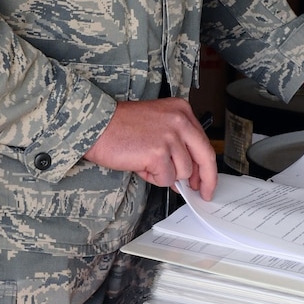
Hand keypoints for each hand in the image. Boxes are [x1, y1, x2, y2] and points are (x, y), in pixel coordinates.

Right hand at [84, 99, 218, 195]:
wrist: (96, 125)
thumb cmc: (120, 125)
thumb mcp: (156, 125)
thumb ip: (176, 145)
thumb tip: (186, 175)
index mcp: (181, 110)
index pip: (204, 142)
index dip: (206, 165)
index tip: (206, 178)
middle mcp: (180, 121)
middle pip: (205, 157)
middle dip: (206, 179)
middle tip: (203, 192)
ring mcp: (170, 137)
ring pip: (182, 172)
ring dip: (165, 174)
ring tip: (146, 163)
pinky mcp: (158, 153)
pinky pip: (166, 178)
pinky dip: (153, 178)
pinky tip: (140, 165)